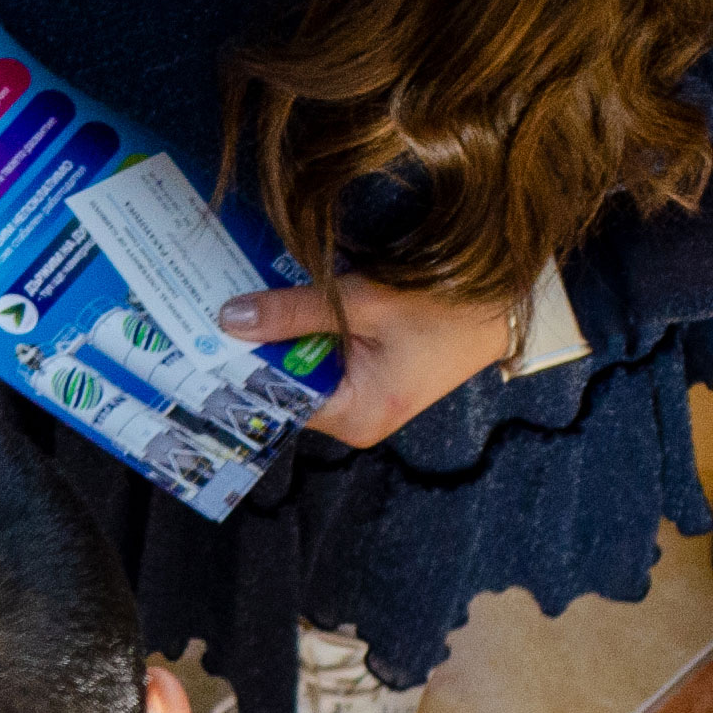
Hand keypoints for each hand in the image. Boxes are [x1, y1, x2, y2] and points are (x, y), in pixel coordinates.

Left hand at [218, 273, 523, 448]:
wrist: (510, 302)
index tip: (201, 339)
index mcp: (354, 416)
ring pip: (304, 364)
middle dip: (257, 345)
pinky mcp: (373, 372)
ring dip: (282, 331)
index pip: (275, 400)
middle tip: (214, 305)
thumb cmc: (448, 308)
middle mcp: (355, 417)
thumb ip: (295, 312)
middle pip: (286, 383)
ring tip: (241, 295)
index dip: (239, 368)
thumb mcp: (363, 303)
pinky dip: (308, 327)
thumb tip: (229, 318)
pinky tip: (284, 296)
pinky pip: (326, 354)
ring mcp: (365, 396)